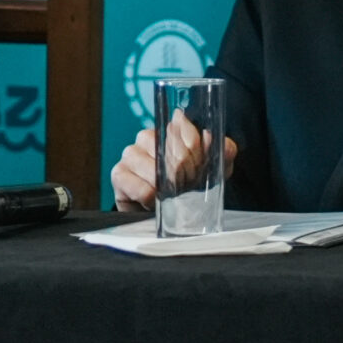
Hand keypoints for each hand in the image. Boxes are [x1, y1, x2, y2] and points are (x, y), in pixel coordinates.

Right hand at [109, 113, 236, 212]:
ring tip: (171, 195)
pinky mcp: (119, 174)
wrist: (161, 214)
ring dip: (167, 186)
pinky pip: (140, 186)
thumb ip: (223, 152)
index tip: (201, 167)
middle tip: (189, 186)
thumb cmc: (186, 187)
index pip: (183, 127)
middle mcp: (147, 137)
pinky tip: (154, 201)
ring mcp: (131, 154)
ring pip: (154, 167)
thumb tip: (216, 140)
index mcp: (169, 130)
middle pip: (169, 147)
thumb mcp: (211, 170)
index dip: (196, 148)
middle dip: (185, 171)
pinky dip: (151, 197)